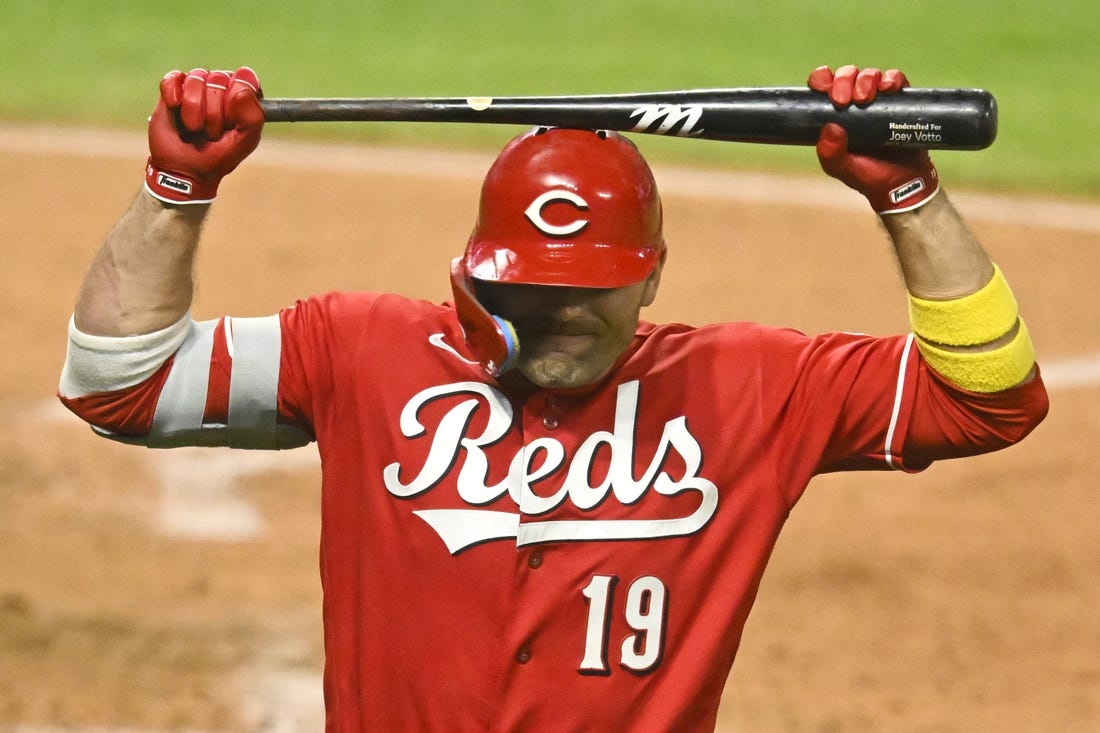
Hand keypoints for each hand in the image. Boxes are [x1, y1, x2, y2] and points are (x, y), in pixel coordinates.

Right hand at [145, 67, 263, 203]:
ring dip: (194, 109)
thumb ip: (253, 117)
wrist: (186, 170)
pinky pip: (173, 78)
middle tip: (211, 132)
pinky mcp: (173, 89)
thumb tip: (239, 89)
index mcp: (242, 95)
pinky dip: (173, 93)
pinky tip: (174, 107)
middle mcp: (220, 86)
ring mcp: (196, 87)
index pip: (244, 78)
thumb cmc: (219, 156)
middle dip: (214, 112)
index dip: (236, 99)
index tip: (231, 121)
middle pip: (219, 78)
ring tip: (193, 128)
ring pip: (196, 78)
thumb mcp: (245, 141)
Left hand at [808, 65, 938, 213]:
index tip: (825, 90)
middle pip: (846, 75)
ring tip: (866, 98)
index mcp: (835, 115)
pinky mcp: (901, 101)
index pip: (823, 86)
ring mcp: (879, 101)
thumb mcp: (841, 169)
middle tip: (846, 100)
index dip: (822, 80)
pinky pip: (896, 79)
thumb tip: (830, 127)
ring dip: (866, 79)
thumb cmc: (868, 176)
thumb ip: (830, 153)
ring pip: (869, 75)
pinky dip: (892, 78)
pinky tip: (889, 88)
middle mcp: (855, 103)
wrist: (902, 184)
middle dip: (844, 80)